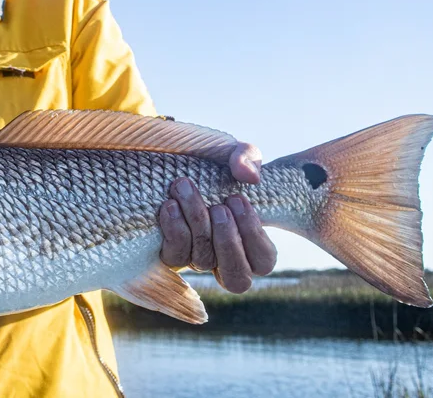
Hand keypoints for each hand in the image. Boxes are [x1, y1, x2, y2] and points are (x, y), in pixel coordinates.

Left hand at [158, 143, 277, 292]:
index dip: (253, 235)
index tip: (237, 199)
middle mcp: (226, 260)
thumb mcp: (236, 154)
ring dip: (197, 225)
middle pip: (236, 277)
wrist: (179, 165)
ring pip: (202, 261)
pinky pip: (174, 256)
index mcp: (252, 245)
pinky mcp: (171, 253)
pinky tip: (170, 205)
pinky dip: (173, 230)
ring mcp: (198, 259)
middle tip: (219, 207)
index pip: (263, 261)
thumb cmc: (217, 165)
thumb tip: (250, 176)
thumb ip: (248, 158)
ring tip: (187, 191)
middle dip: (228, 240)